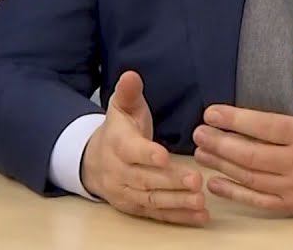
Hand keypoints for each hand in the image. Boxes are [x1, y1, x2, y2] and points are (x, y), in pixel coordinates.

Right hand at [81, 71, 208, 225]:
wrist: (92, 162)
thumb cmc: (118, 131)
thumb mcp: (121, 107)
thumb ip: (129, 92)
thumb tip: (131, 75)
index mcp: (117, 145)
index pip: (131, 150)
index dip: (146, 154)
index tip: (164, 156)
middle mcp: (119, 172)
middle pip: (145, 179)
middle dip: (171, 181)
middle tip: (196, 180)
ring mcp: (126, 193)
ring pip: (152, 199)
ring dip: (177, 203)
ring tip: (200, 201)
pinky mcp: (135, 208)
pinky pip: (157, 214)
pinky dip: (178, 217)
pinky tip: (199, 216)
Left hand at [193, 45, 292, 214]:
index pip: (266, 126)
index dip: (235, 120)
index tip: (211, 112)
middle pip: (252, 155)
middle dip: (221, 143)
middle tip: (198, 132)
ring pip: (252, 178)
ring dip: (222, 166)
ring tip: (200, 153)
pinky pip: (260, 201)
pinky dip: (235, 194)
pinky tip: (215, 183)